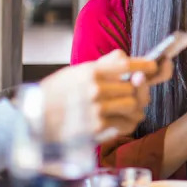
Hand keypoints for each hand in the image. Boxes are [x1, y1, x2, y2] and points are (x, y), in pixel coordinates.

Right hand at [40, 50, 163, 140]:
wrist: (32, 121)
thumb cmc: (53, 96)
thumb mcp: (74, 73)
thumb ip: (102, 65)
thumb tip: (125, 58)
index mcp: (90, 71)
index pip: (127, 64)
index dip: (145, 65)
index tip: (154, 66)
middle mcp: (95, 89)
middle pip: (135, 87)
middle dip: (140, 90)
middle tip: (139, 93)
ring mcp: (97, 109)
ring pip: (134, 106)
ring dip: (137, 107)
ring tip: (132, 108)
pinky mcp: (97, 128)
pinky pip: (126, 124)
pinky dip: (128, 123)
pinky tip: (123, 121)